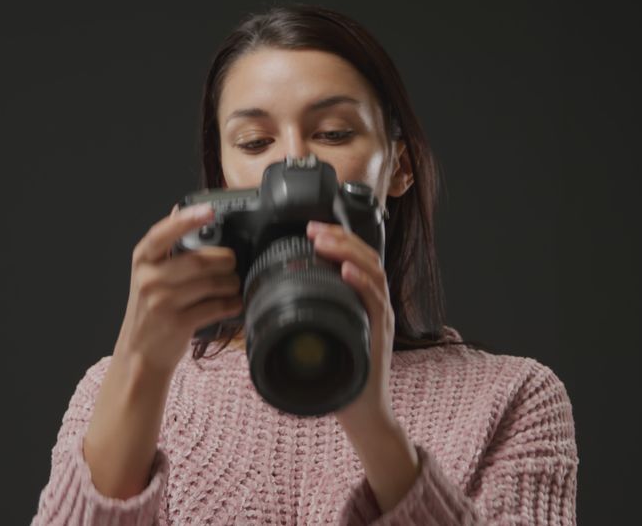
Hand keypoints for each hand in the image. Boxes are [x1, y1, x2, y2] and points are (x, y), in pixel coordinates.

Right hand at [115, 203, 242, 376]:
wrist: (140, 352)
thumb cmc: (150, 309)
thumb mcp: (148, 273)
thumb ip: (165, 246)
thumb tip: (180, 209)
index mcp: (142, 260)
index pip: (162, 234)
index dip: (187, 220)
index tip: (209, 210)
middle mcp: (149, 279)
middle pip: (199, 260)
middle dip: (225, 260)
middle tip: (232, 262)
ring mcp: (162, 302)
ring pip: (211, 284)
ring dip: (231, 283)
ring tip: (234, 284)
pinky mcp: (178, 323)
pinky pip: (215, 307)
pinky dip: (231, 304)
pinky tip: (234, 303)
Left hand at [306, 220, 396, 431]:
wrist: (363, 412)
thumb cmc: (340, 378)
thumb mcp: (318, 341)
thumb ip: (302, 322)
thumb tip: (261, 311)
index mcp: (360, 302)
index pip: (355, 259)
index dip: (336, 239)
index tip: (311, 228)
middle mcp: (374, 304)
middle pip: (366, 257)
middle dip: (340, 237)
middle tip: (314, 229)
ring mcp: (380, 317)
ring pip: (373, 271)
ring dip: (349, 252)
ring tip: (326, 242)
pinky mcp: (380, 334)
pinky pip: (375, 302)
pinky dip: (362, 283)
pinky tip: (348, 272)